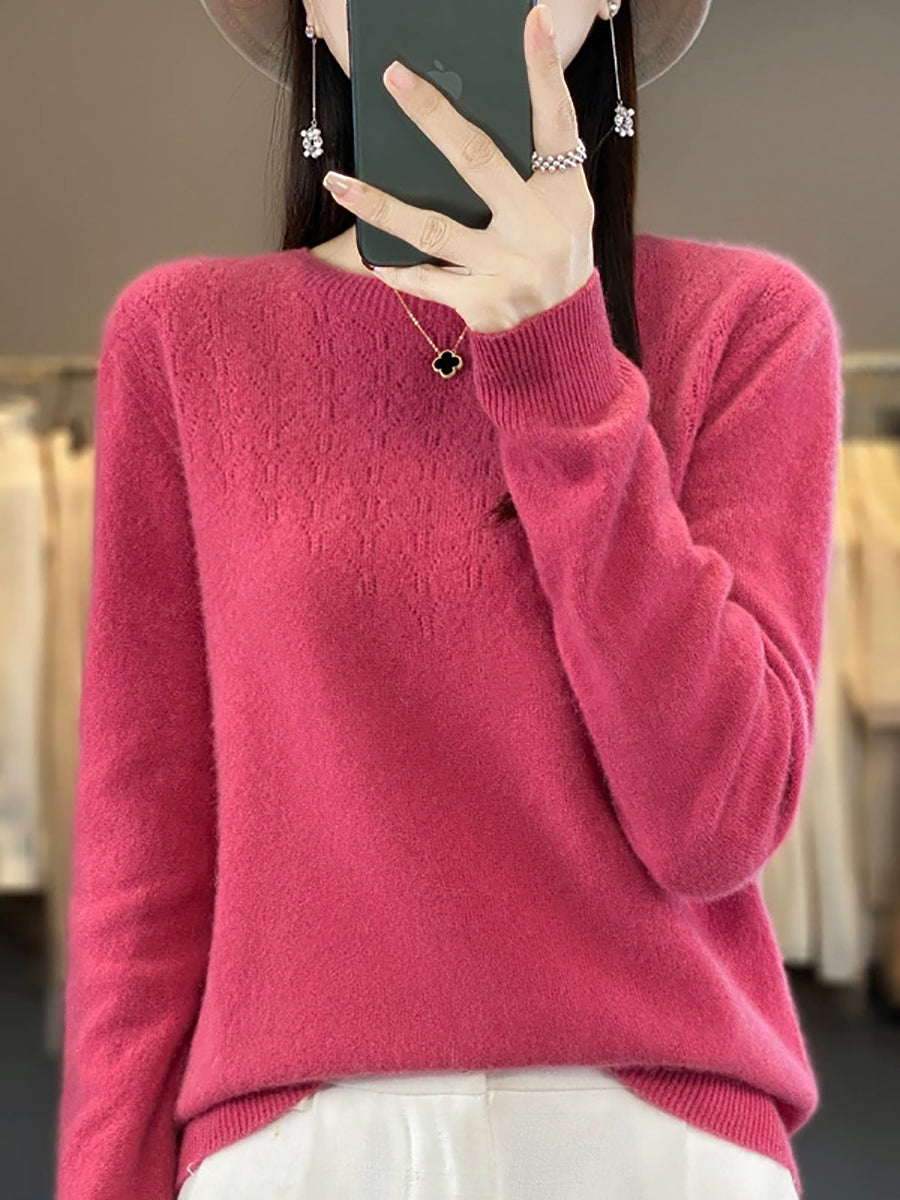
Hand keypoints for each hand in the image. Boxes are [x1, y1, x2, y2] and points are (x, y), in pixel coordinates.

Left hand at [322, 3, 594, 333]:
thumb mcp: (560, 211)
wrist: (560, 340)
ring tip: (339, 183)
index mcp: (564, 195)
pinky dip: (399, 269)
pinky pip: (428, 281)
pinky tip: (370, 257)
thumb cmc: (551, 259)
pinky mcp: (484, 305)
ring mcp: (510, 270)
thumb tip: (458, 127)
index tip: (533, 18)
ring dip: (381, 205)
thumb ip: (527, 171)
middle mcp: (539, 229)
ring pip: (434, 229)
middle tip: (393, 77)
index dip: (545, 70)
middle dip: (434, 116)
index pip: (556, 122)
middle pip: (478, 161)